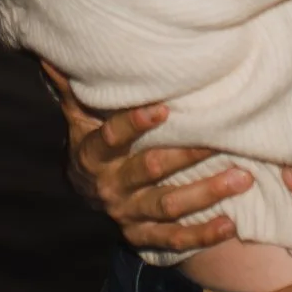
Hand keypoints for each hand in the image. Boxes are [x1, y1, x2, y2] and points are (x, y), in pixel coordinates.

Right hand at [42, 61, 250, 252]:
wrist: (86, 192)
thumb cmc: (91, 139)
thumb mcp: (79, 115)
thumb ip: (73, 87)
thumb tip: (50, 52)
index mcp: (92, 154)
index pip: (111, 138)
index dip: (134, 124)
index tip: (163, 108)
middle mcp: (110, 186)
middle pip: (150, 171)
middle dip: (187, 156)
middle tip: (222, 141)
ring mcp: (127, 214)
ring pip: (168, 206)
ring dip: (206, 194)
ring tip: (242, 178)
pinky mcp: (142, 237)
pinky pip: (174, 240)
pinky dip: (203, 235)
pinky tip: (231, 224)